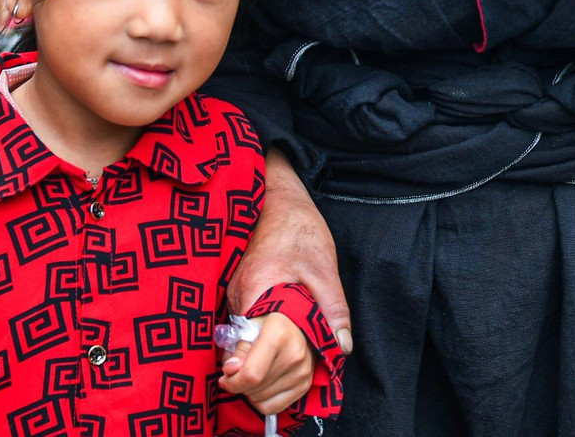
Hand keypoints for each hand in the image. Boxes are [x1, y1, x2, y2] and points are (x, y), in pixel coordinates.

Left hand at [220, 312, 313, 416]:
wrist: (297, 324)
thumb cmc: (269, 324)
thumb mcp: (249, 327)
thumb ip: (238, 350)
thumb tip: (230, 370)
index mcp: (278, 335)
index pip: (251, 374)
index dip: (232, 382)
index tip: (225, 377)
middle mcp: (294, 355)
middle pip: (255, 388)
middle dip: (239, 385)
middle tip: (238, 373)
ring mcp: (302, 372)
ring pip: (261, 399)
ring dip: (250, 392)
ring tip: (252, 375)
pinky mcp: (305, 385)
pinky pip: (274, 407)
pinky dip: (261, 401)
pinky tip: (261, 386)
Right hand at [227, 150, 353, 355]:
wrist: (278, 201)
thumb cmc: (300, 230)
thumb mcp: (324, 270)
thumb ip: (332, 309)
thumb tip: (341, 345)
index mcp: (256, 291)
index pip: (249, 349)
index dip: (266, 369)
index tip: (288, 373)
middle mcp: (237, 297)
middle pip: (244, 352)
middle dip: (269, 367)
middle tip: (297, 368)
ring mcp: (233, 296)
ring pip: (243, 342)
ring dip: (265, 355)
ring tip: (293, 356)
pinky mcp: (238, 294)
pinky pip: (245, 328)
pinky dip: (261, 340)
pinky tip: (283, 339)